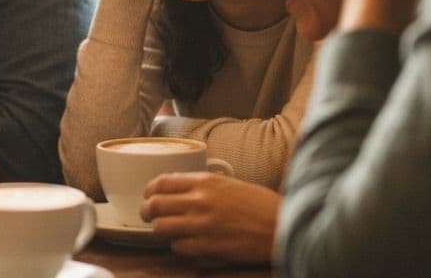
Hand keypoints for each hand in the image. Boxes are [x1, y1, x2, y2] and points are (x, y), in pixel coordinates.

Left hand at [142, 172, 277, 264]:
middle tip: (149, 216)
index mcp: (204, 182)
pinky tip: (189, 244)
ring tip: (169, 232)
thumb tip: (178, 191)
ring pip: (160, 228)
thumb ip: (202, 186)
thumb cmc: (260, 206)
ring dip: (161, 231)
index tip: (149, 196)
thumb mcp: (229, 184)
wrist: (282, 226)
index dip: (149, 191)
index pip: (161, 183)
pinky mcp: (207, 248)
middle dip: (147, 212)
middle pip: (154, 205)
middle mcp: (199, 201)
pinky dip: (179, 247)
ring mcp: (202, 225)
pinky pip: (178, 248)